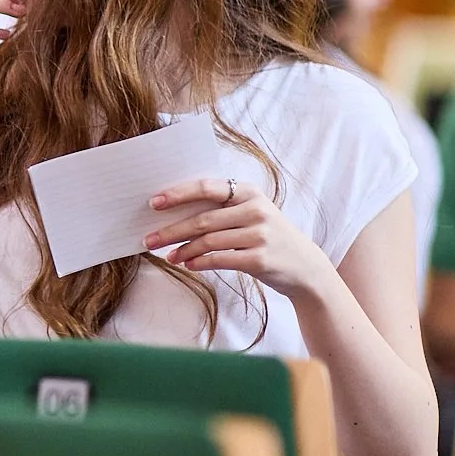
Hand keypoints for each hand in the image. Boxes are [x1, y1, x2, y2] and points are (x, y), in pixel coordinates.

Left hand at [144, 177, 334, 300]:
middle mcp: (256, 210)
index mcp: (250, 193)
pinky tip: (188, 264)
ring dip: (182, 250)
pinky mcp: (260, 259)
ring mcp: (260, 235)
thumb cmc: (267, 237)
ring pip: (208, 241)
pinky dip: (199, 262)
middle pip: (202, 219)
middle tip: (149, 239)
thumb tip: (173, 213)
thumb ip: (222, 209)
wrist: (305, 267)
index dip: (177, 194)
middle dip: (171, 230)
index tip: (153, 203)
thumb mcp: (251, 214)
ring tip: (169, 256)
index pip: (207, 188)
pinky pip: (219, 259)